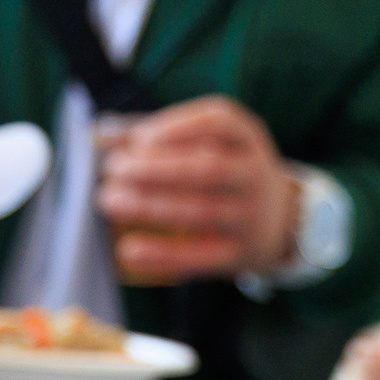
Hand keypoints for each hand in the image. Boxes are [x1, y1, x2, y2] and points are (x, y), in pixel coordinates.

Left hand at [96, 96, 299, 283]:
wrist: (280, 221)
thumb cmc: (226, 172)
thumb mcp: (209, 143)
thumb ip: (157, 135)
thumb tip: (99, 135)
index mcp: (246, 137)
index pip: (216, 122)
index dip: (174, 128)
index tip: (136, 139)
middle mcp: (253, 174)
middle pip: (205, 168)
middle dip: (154, 168)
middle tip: (113, 170)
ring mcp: (249, 216)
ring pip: (199, 211)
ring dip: (149, 207)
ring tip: (109, 200)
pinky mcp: (238, 254)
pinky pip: (198, 257)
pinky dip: (161, 254)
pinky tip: (127, 250)